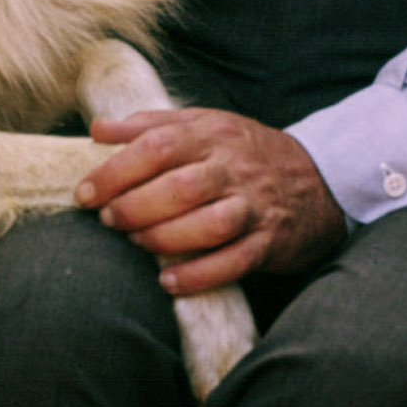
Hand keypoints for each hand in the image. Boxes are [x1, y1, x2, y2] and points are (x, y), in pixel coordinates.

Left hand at [76, 105, 342, 290]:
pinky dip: (198, 275)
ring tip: (137, 243)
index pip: (158, 145)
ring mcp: (255, 206)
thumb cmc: (247, 154)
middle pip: (180, 186)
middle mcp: (235, 168)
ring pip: (208, 225)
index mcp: (214, 134)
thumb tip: (97, 129)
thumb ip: (151, 125)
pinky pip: (233, 262)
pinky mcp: (270, 242)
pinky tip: (167, 281)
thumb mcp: (206, 125)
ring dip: (163, 237)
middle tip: (108, 220)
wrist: (321, 180)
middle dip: (134, 207)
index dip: (115, 171)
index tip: (85, 193)